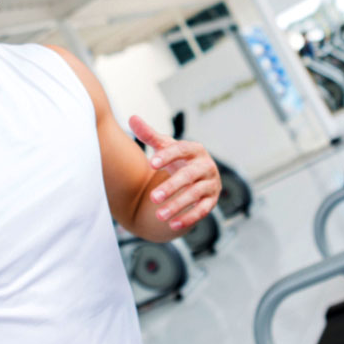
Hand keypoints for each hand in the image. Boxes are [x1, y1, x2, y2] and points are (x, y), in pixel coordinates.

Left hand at [129, 115, 220, 231]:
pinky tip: (172, 225)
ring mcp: (210, 184)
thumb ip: (149, 135)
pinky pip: (202, 211)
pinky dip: (188, 218)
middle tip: (152, 197)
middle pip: (188, 176)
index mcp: (195, 149)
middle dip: (171, 187)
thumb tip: (132, 117)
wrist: (198, 176)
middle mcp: (205, 165)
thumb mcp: (165, 146)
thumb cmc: (178, 159)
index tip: (150, 163)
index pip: (181, 150)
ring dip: (177, 205)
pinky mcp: (211, 200)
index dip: (167, 156)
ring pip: (194, 195)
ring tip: (159, 215)